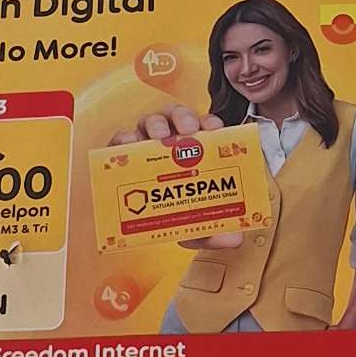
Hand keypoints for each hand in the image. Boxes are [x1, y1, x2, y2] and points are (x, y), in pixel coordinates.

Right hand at [105, 106, 241, 248]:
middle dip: (185, 118)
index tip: (215, 129)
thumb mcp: (195, 227)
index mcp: (193, 150)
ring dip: (158, 123)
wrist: (140, 226)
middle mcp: (170, 141)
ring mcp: (144, 144)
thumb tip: (235, 239)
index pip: (204, 127)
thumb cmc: (173, 216)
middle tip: (189, 132)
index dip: (210, 122)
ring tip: (161, 137)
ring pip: (151, 121)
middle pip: (178, 117)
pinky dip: (125, 138)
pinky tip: (130, 143)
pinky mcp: (121, 154)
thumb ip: (214, 231)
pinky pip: (120, 139)